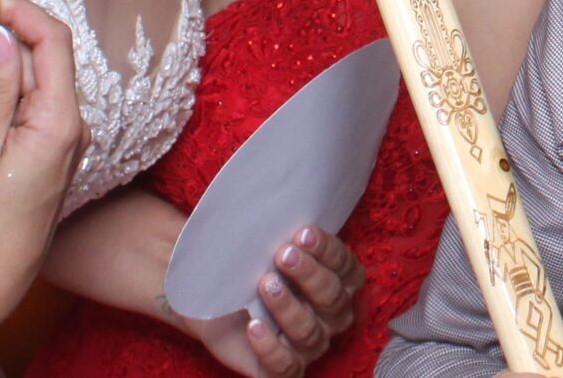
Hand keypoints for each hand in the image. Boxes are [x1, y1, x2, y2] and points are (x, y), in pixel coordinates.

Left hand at [188, 226, 367, 376]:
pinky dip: (271, 347)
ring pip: (310, 333)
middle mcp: (330, 316)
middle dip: (310, 275)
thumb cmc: (251, 271)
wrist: (215, 304)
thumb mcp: (268, 248)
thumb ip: (284, 234)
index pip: (347, 268)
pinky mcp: (284, 368)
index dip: (329, 252)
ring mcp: (309, 345)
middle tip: (283, 255)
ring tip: (265, 285)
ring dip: (289, 307)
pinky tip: (254, 326)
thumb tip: (280, 201)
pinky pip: (286, 367)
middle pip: (333, 299)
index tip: (302, 232)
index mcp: (338, 283)